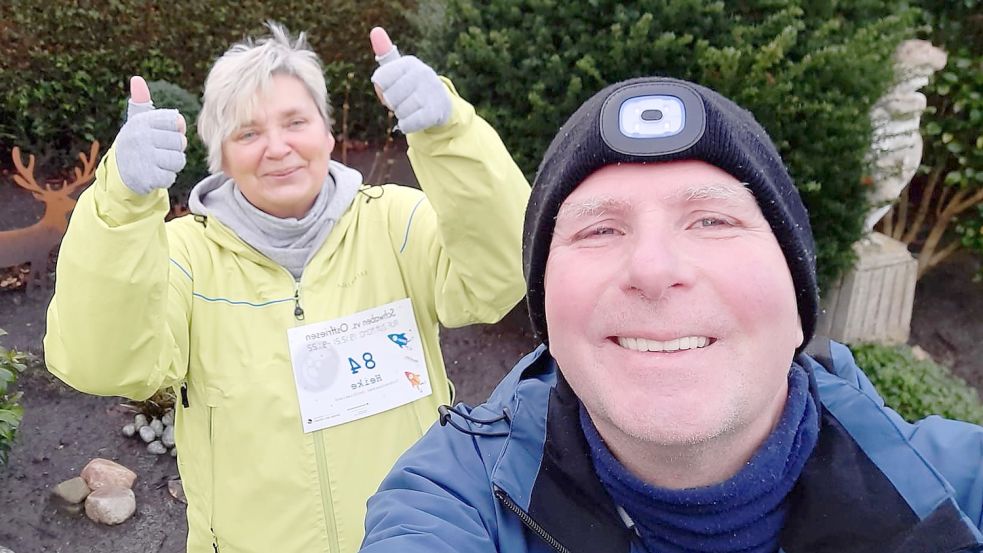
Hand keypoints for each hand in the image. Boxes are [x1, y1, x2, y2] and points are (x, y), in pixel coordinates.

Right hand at [114, 76, 187, 194]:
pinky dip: (166, 177)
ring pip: (179, 160)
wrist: (119, 173)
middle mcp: (141, 136)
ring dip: (172, 165)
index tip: (163, 135)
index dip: (175, 131)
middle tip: (159, 151)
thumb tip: (137, 79)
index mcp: (142, 120)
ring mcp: (144, 157)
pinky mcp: (147, 177)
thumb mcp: (136, 122)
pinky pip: (171, 176)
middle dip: (174, 149)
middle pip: (181, 142)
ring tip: (158, 162)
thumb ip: (141, 102)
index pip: (177, 122)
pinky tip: (154, 174)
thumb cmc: (135, 143)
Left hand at [370, 27, 451, 133]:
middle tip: (403, 100)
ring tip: (411, 109)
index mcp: (409, 63)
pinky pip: (408, 123)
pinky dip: (406, 125)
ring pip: (399, 111)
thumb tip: (375, 30)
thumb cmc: (413, 86)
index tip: (391, 88)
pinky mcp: (434, 112)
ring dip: (401, 115)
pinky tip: (413, 120)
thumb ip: (385, 54)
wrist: (441, 105)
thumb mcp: (400, 69)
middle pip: (389, 97)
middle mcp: (422, 73)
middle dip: (393, 104)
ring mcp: (430, 92)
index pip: (380, 79)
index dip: (382, 89)